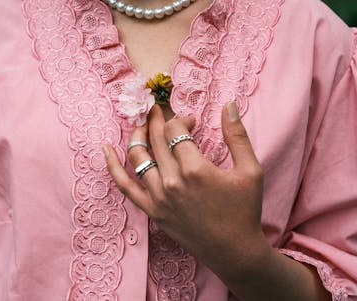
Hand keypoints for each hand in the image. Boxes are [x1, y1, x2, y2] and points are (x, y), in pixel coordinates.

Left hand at [103, 101, 270, 276]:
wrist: (233, 251)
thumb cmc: (244, 211)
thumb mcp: (250, 170)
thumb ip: (237, 135)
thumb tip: (229, 104)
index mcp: (195, 169)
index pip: (174, 130)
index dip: (180, 119)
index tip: (191, 121)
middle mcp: (172, 181)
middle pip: (154, 139)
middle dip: (156, 119)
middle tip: (157, 109)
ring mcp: (158, 197)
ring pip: (138, 156)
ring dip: (138, 135)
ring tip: (143, 124)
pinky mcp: (152, 210)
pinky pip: (125, 186)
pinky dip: (113, 166)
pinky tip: (106, 150)